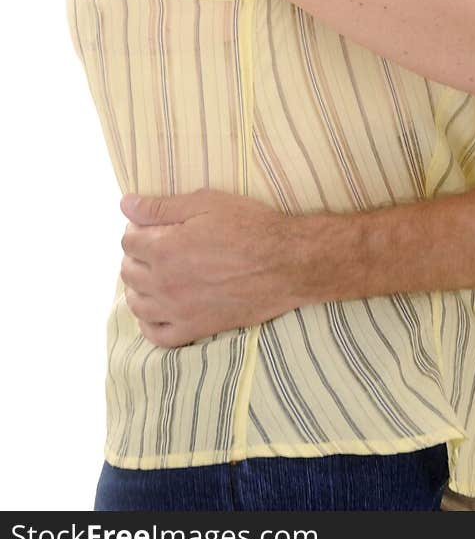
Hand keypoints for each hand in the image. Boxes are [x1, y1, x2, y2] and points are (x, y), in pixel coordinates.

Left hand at [120, 189, 312, 346]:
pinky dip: (148, 324)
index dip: (137, 229)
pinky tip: (157, 309)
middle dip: (136, 255)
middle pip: (128, 271)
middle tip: (156, 245)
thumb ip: (161, 206)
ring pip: (136, 304)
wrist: (286, 263)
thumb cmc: (249, 227)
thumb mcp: (206, 203)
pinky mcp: (195, 329)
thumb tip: (124, 204)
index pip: (129, 241)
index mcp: (164, 249)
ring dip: (138, 287)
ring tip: (154, 274)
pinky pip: (156, 335)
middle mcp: (164, 283)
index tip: (151, 225)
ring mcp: (178, 310)